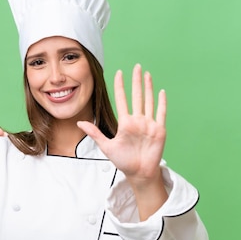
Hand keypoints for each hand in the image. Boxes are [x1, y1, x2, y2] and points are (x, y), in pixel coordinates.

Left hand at [78, 64, 166, 182]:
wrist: (139, 173)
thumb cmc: (124, 161)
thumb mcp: (106, 147)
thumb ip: (95, 133)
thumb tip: (79, 122)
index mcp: (125, 123)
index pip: (122, 100)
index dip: (120, 86)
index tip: (118, 73)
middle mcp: (138, 120)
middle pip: (137, 96)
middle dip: (136, 81)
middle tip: (136, 66)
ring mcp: (149, 124)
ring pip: (148, 101)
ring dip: (148, 88)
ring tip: (147, 74)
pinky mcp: (159, 130)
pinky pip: (161, 113)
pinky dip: (161, 103)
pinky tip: (161, 92)